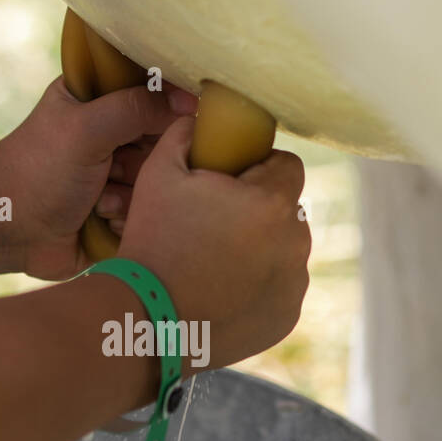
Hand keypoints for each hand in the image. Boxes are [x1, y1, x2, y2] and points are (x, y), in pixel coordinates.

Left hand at [0, 78, 196, 280]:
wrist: (9, 232)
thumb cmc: (38, 171)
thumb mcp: (86, 128)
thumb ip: (136, 107)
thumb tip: (189, 101)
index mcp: (97, 101)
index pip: (153, 95)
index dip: (166, 111)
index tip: (164, 128)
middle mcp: (110, 136)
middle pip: (161, 143)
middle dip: (141, 162)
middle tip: (113, 169)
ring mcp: (116, 175)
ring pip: (156, 181)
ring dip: (131, 194)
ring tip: (98, 200)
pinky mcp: (119, 211)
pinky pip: (146, 212)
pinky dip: (126, 218)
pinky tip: (99, 219)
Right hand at [117, 117, 309, 370]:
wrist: (146, 321)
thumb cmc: (152, 243)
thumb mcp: (157, 175)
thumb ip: (185, 135)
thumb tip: (199, 119)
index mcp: (272, 202)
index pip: (287, 165)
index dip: (258, 168)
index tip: (231, 183)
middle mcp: (295, 242)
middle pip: (287, 210)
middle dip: (258, 211)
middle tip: (215, 225)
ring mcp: (293, 284)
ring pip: (285, 250)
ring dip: (261, 248)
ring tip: (215, 261)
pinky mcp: (286, 317)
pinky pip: (280, 288)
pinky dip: (259, 286)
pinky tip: (223, 290)